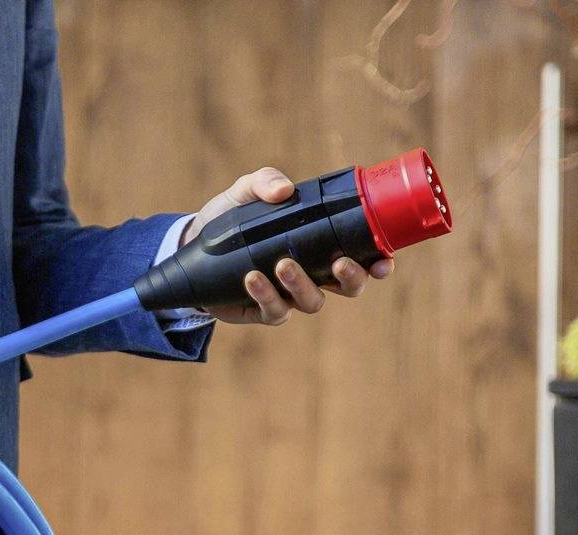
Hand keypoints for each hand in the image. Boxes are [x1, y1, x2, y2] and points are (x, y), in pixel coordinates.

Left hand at [187, 167, 395, 325]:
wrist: (193, 245)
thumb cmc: (231, 217)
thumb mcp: (246, 192)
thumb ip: (265, 181)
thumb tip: (285, 189)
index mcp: (323, 244)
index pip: (364, 255)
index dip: (379, 262)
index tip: (384, 260)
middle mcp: (313, 272)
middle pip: (349, 287)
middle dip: (351, 279)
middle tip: (338, 263)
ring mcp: (290, 294)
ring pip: (313, 302)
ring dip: (302, 285)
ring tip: (283, 264)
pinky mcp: (264, 309)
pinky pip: (275, 310)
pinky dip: (266, 294)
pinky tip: (252, 277)